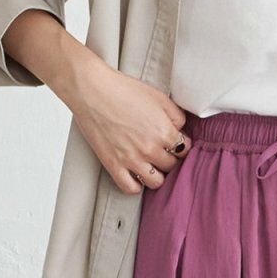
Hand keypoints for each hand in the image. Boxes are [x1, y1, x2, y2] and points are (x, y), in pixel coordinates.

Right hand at [68, 50, 191, 194]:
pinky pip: (130, 188)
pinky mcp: (113, 165)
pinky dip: (136, 185)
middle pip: (171, 166)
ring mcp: (131, 160)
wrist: (92, 91)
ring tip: (151, 165)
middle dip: (169, 158)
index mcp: (164, 131)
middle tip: (162, 150)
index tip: (175, 142)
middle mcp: (150, 149)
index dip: (181, 145)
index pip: (184, 150)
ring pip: (155, 182)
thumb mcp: (158, 96)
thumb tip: (181, 129)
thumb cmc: (123, 90)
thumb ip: (176, 115)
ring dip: (156, 174)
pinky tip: (135, 174)